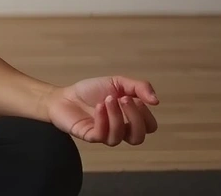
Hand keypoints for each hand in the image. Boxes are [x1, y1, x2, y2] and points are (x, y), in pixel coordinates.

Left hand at [44, 76, 159, 145]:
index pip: (149, 127)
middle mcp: (120, 130)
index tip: (135, 98)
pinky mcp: (91, 136)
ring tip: (107, 99)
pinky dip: (103, 119)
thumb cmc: (91, 91)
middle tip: (123, 99)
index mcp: (129, 119)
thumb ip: (139, 87)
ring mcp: (105, 135)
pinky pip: (102, 135)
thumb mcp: (117, 82)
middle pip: (138, 137)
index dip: (146, 115)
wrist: (64, 95)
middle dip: (134, 117)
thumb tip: (156, 101)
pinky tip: (98, 106)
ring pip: (120, 137)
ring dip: (116, 116)